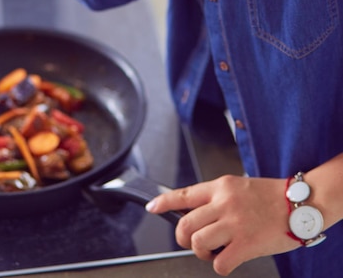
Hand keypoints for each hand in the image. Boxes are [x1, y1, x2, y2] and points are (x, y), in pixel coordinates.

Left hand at [146, 174, 297, 275]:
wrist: (299, 204)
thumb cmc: (271, 195)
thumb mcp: (239, 186)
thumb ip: (218, 197)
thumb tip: (197, 212)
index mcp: (221, 186)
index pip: (184, 194)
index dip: (164, 202)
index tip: (152, 207)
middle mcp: (224, 203)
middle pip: (185, 224)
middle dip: (183, 237)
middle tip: (193, 241)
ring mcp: (234, 224)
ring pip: (197, 242)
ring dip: (202, 251)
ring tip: (214, 250)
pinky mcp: (246, 244)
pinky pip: (219, 262)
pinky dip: (221, 265)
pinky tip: (230, 259)